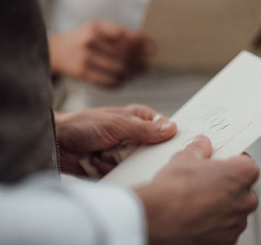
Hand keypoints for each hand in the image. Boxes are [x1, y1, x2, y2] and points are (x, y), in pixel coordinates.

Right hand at [49, 21, 154, 86]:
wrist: (58, 52)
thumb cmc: (86, 39)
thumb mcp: (100, 28)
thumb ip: (122, 34)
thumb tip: (149, 47)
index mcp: (97, 28)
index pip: (124, 36)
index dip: (140, 44)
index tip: (152, 51)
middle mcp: (90, 42)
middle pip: (123, 55)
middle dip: (139, 62)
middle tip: (147, 66)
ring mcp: (86, 59)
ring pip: (118, 70)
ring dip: (133, 74)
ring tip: (138, 73)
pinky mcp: (83, 74)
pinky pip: (108, 82)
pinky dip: (121, 82)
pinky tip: (125, 79)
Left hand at [56, 104, 175, 176]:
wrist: (56, 143)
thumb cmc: (83, 125)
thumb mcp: (117, 125)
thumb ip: (144, 129)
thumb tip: (171, 128)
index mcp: (139, 118)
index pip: (164, 129)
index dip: (167, 138)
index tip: (164, 144)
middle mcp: (135, 135)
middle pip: (152, 151)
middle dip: (135, 154)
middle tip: (120, 149)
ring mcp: (125, 152)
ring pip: (138, 165)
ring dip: (118, 162)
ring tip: (102, 153)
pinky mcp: (116, 166)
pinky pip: (125, 174)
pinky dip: (109, 170)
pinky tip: (97, 162)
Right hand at [136, 135, 258, 244]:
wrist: (159, 219)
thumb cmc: (174, 189)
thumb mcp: (185, 158)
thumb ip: (199, 149)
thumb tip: (202, 145)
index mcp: (242, 174)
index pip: (247, 163)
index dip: (233, 162)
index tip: (221, 162)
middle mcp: (246, 199)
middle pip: (243, 189)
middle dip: (228, 186)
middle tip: (206, 182)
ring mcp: (237, 223)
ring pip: (234, 211)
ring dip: (222, 206)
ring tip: (198, 202)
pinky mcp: (227, 242)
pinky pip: (225, 229)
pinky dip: (215, 225)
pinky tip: (197, 218)